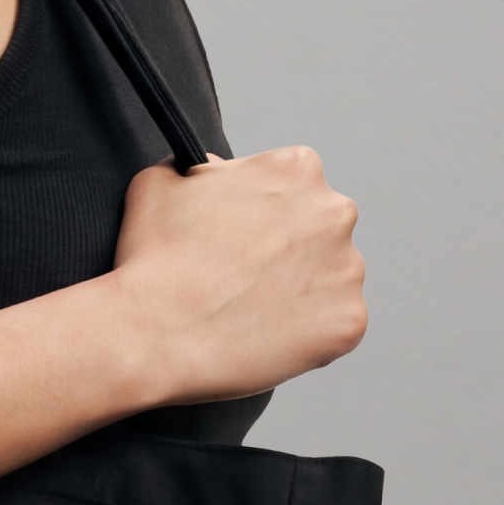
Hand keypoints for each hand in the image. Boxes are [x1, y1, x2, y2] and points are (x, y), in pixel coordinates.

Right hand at [110, 148, 366, 404]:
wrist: (156, 332)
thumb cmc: (153, 256)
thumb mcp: (162, 182)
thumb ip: (200, 167)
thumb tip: (215, 171)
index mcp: (298, 168)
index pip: (296, 188)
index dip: (266, 216)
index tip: (242, 239)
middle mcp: (335, 212)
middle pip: (322, 231)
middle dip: (292, 251)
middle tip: (247, 279)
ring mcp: (348, 270)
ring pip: (333, 280)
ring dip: (304, 293)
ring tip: (253, 312)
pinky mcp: (350, 322)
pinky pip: (336, 326)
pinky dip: (310, 335)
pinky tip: (268, 337)